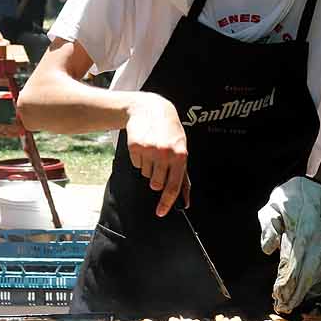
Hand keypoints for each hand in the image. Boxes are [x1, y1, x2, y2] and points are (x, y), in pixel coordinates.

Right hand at [125, 91, 187, 216]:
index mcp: (180, 156)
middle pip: (156, 183)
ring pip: (145, 174)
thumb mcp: (181, 151)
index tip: (161, 212)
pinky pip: (136, 164)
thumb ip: (183, 178)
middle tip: (158, 163)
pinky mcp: (135, 146)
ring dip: (148, 166)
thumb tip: (185, 201)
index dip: (166, 202)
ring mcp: (149, 150)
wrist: (150, 109)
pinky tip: (145, 145)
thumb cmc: (169, 131)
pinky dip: (140, 158)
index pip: (173, 186)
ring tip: (153, 149)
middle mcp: (165, 153)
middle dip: (156, 178)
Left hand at [258, 177, 320, 312]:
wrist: (319, 189)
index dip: (284, 281)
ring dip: (303, 290)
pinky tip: (305, 290)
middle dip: (293, 292)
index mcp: (300, 231)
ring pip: (314, 272)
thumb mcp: (273, 205)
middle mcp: (314, 240)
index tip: (277, 295)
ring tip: (292, 304)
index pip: (291, 262)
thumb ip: (269, 227)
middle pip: (304, 272)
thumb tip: (269, 250)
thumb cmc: (292, 196)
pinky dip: (313, 281)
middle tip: (283, 308)